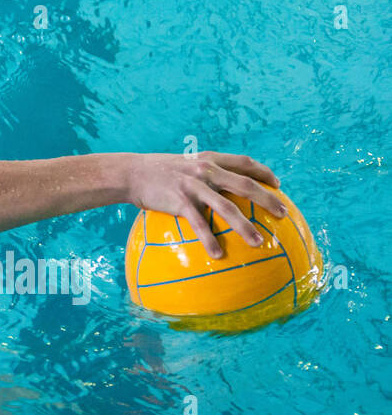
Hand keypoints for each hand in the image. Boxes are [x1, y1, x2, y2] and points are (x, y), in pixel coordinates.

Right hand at [125, 152, 284, 258]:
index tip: (278, 184)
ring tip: (259, 242)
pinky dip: (209, 240)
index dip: (264, 173)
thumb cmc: (156, 171)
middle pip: (245, 185)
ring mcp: (193, 186)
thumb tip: (219, 188)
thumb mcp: (183, 164)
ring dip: (245, 226)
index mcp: (208, 159)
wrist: (130, 172)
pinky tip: (218, 255)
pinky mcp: (179, 201)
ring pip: (227, 207)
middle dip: (268, 200)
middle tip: (283, 214)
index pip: (244, 162)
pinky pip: (199, 223)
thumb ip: (203, 171)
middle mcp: (205, 170)